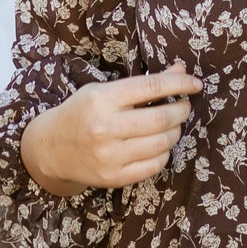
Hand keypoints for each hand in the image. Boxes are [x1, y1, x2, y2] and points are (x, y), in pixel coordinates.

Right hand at [19, 65, 203, 196]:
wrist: (50, 148)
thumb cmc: (81, 113)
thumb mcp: (104, 90)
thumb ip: (143, 83)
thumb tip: (181, 70)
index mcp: (102, 99)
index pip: (152, 87)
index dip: (180, 84)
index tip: (195, 84)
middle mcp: (105, 127)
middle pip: (162, 118)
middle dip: (181, 110)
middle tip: (183, 107)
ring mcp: (109, 155)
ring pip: (162, 143)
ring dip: (175, 132)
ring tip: (172, 126)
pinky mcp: (113, 177)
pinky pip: (154, 166)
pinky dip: (164, 153)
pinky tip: (159, 145)